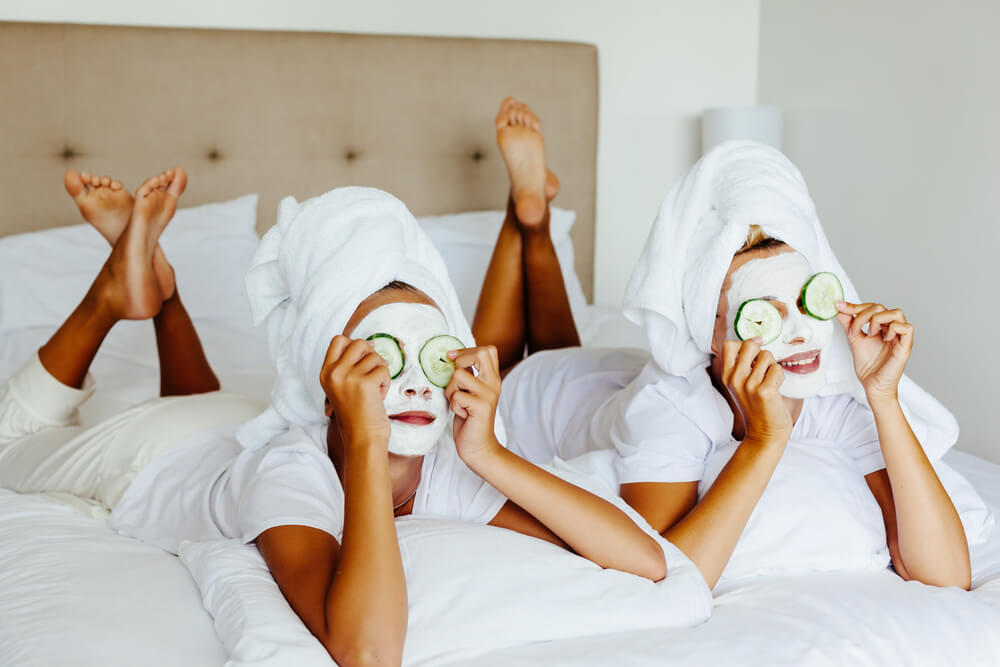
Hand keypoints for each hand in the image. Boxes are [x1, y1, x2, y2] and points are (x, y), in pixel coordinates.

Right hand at [320, 335, 391, 451]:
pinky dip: (386, 382)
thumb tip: (370, 343)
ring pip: (374, 356)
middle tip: (372, 375)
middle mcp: (334, 373)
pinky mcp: (365, 383)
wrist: (362, 439)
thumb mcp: (343, 387)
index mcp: (326, 373)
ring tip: (375, 390)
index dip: (354, 345)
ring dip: (380, 372)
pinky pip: (383, 369)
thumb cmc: (357, 414)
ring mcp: (348, 377)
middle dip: (371, 356)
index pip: (338, 340)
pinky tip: (379, 396)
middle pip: (358, 343)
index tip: (363, 360)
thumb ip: (349, 365)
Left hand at [445, 345, 502, 463]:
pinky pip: (457, 395)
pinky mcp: (482, 407)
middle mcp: (494, 383)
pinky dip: (453, 405)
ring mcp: (489, 395)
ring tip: (458, 402)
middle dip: (460, 362)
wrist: (479, 446)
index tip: (453, 359)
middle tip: (456, 380)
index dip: (467, 351)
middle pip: (480, 354)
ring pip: (459, 375)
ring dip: (451, 389)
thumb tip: (452, 356)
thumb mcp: (470, 392)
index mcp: (492, 378)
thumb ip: (467, 374)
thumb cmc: (470, 418)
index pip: (487, 350)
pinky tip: (461, 413)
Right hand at [722, 338, 792, 444]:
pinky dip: (780, 377)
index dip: (744, 344)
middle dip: (761, 351)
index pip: (729, 345)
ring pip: (767, 356)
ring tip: (769, 381)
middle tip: (764, 368)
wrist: (764, 432)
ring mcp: (749, 385)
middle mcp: (735, 379)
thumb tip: (756, 340)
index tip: (753, 353)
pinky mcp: (765, 391)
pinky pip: (777, 370)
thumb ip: (743, 364)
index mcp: (727, 376)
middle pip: (749, 345)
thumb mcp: (741, 384)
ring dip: (772, 366)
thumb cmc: (756, 406)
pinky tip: (775, 389)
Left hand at [835, 301, 911, 398]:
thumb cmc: (868, 365)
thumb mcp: (854, 338)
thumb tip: (839, 307)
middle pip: (881, 307)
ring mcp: (900, 337)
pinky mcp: (906, 346)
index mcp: (882, 327)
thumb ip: (848, 322)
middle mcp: (892, 329)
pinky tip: (883, 339)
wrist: (872, 385)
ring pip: (897, 313)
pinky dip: (893, 329)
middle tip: (854, 330)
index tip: (840, 307)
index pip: (872, 307)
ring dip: (877, 320)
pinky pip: (907, 328)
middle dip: (862, 315)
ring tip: (870, 334)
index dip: (856, 306)